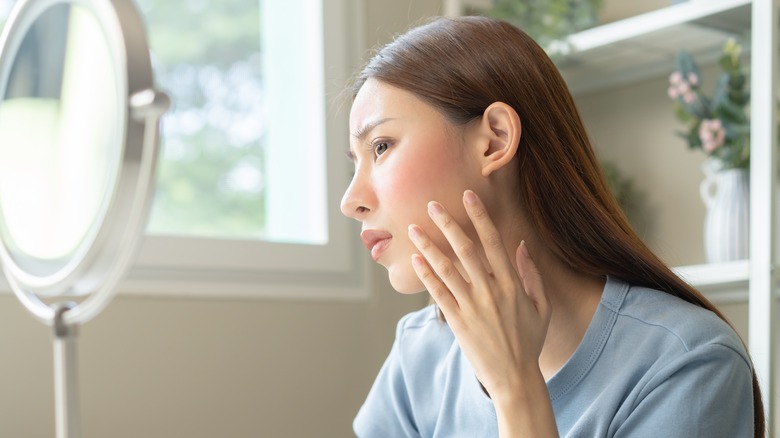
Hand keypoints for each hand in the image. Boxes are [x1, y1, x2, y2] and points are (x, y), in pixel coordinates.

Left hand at [407, 190, 550, 404]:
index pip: (493, 241)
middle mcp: (491, 291)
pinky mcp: (457, 322)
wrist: (515, 378)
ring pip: (446, 268)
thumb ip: (532, 275)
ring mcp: (472, 307)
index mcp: (512, 284)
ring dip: (428, 246)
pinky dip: (426, 275)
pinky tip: (415, 259)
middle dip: (447, 223)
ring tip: (414, 229)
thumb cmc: (529, 341)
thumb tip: (521, 246)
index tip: (468, 196)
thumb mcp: (541, 307)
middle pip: (465, 249)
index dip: (480, 216)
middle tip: (432, 204)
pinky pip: (438, 293)